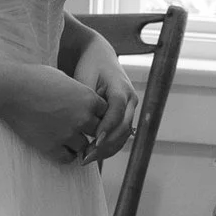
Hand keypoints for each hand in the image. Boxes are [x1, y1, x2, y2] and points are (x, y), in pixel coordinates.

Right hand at [1, 64, 108, 165]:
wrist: (11, 89)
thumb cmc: (35, 78)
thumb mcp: (64, 79)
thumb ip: (79, 92)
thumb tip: (86, 100)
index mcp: (88, 99)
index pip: (106, 113)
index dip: (97, 114)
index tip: (88, 114)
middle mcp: (82, 118)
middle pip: (99, 132)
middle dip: (91, 130)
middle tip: (81, 129)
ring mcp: (67, 134)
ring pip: (85, 147)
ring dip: (79, 144)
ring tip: (69, 139)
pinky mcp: (51, 146)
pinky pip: (68, 158)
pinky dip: (67, 154)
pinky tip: (60, 147)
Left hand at [71, 37, 139, 164]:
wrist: (99, 57)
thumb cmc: (89, 66)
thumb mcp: (85, 78)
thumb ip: (86, 99)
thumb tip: (84, 122)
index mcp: (121, 87)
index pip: (118, 110)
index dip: (107, 126)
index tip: (94, 141)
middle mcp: (131, 99)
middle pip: (124, 127)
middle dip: (106, 145)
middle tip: (86, 157)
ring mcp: (130, 109)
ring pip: (124, 135)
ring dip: (108, 149)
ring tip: (86, 159)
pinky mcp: (125, 116)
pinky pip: (120, 135)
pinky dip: (109, 146)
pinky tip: (92, 154)